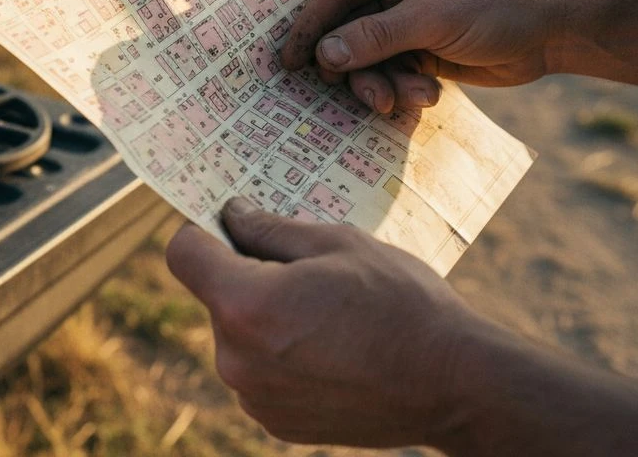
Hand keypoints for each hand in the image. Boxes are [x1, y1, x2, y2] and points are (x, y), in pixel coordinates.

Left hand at [166, 198, 484, 447]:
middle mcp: (236, 359)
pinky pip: (258, 371)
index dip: (204, 230)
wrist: (455, 385)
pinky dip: (281, 354)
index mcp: (244, 305)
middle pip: (214, 294)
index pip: (182, 252)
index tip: (233, 224)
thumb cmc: (400, 304)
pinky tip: (331, 349)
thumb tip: (231, 215)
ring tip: (327, 313)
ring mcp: (253, 397)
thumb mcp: (336, 242)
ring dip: (264, 316)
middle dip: (246, 274)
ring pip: (237, 333)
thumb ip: (269, 228)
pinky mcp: (274, 423)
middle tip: (307, 271)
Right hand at [280, 0, 557, 112]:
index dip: (311, 24)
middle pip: (347, 29)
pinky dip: (402, 87)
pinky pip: (389, 71)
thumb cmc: (498, 6)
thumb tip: (323, 56)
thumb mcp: (432, 19)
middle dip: (356, 66)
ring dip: (382, 83)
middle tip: (365, 94)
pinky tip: (428, 93)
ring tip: (405, 99)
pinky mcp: (417, 46)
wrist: (555, 32)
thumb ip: (374, 37)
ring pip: (366, 57)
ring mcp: (404, 16)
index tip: (290, 59)